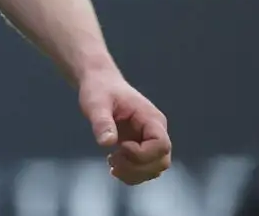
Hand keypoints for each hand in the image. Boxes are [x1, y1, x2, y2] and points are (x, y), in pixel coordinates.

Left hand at [79, 68, 171, 184]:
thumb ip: (102, 122)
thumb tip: (106, 143)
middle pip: (161, 161)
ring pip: (155, 168)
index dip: (142, 153)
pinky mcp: (141, 147)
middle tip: (112, 159)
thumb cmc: (99, 90)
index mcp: (151, 118)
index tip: (120, 147)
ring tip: (111, 163)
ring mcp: (150, 140)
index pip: (161, 144)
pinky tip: (113, 165)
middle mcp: (155, 130)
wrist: (100, 84)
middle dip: (137, 167)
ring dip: (134, 173)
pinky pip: (145, 168)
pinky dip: (132, 173)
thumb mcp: (96, 103)